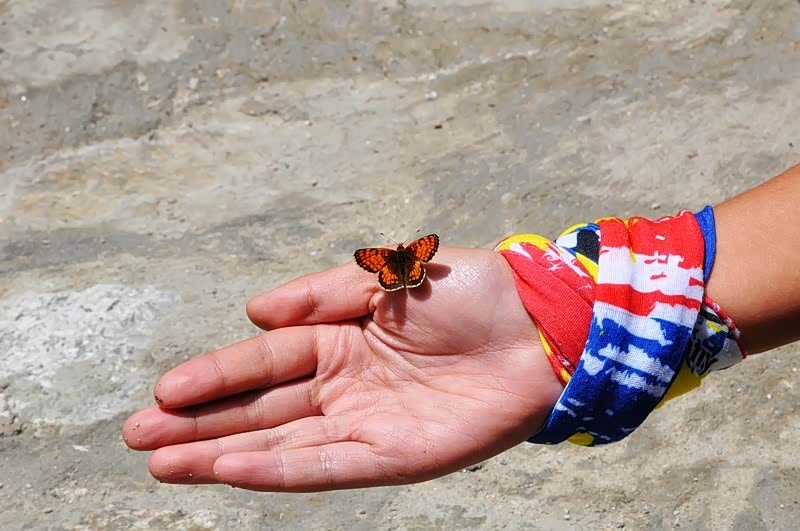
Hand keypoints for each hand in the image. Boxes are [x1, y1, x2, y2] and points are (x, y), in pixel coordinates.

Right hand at [123, 247, 561, 491]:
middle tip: (140, 437)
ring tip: (164, 463)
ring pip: (282, 443)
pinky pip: (329, 465)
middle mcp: (345, 386)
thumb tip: (255, 312)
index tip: (164, 390)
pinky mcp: (396, 455)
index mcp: (340, 339)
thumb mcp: (385, 277)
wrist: (536, 324)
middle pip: (260, 408)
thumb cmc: (466, 291)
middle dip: (200, 424)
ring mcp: (368, 423)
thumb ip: (320, 295)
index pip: (264, 362)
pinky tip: (232, 470)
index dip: (215, 376)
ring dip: (223, 455)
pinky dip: (280, 469)